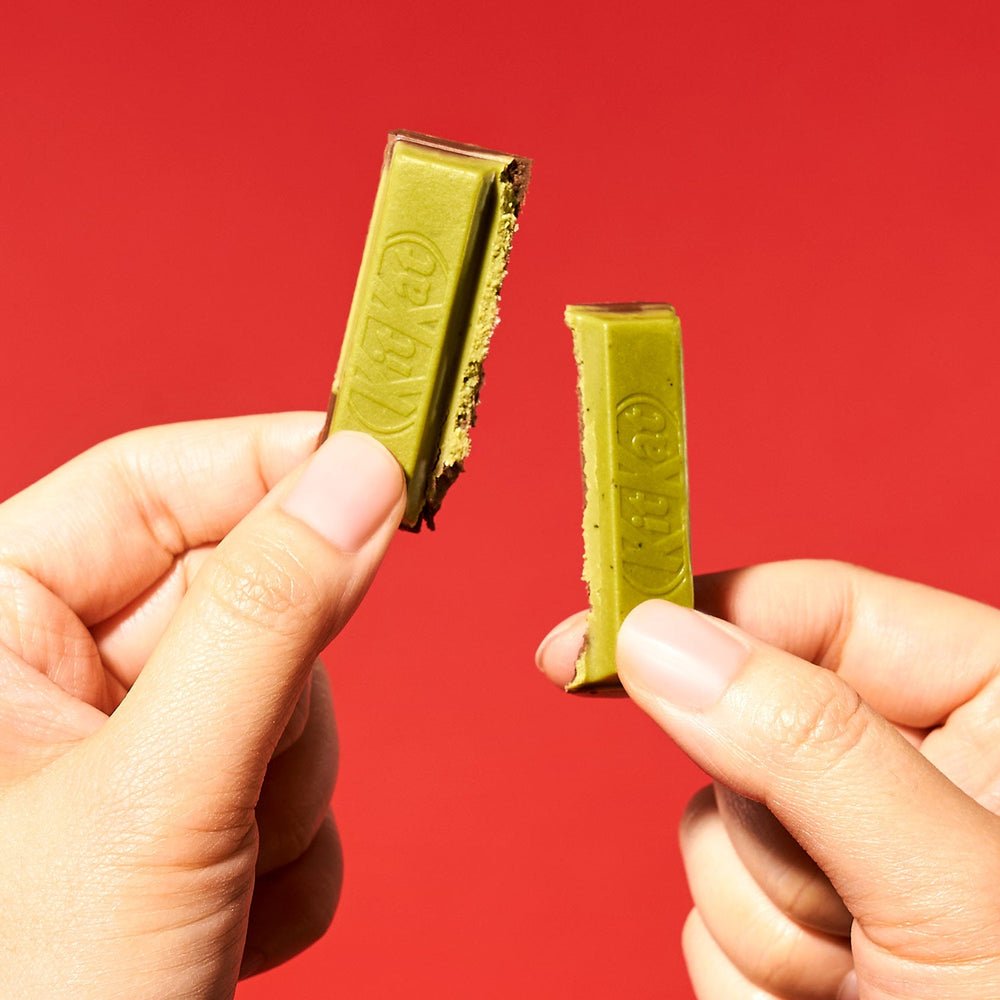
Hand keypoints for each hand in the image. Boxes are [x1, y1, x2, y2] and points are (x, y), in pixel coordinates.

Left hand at [0, 414, 404, 999]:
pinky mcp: (190, 819)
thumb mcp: (157, 794)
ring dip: (288, 790)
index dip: (272, 464)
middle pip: (247, 595)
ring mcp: (132, 751)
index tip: (386, 460)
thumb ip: (269, 619)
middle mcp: (59, 679)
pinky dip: (291, 855)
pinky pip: (299, 784)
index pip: (152, 483)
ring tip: (218, 880)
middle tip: (251, 769)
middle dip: (282, 692)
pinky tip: (227, 924)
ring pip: (292, 696)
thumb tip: (361, 475)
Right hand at [536, 560, 999, 998]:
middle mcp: (920, 773)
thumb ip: (807, 747)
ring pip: (717, 832)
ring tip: (854, 984)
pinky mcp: (809, 932)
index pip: (822, 608)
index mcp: (995, 711)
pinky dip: (752, 976)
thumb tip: (657, 637)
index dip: (704, 610)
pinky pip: (714, 918)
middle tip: (833, 905)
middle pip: (750, 724)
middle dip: (760, 823)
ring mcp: (857, 856)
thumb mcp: (949, 892)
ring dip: (762, 921)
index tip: (595, 636)